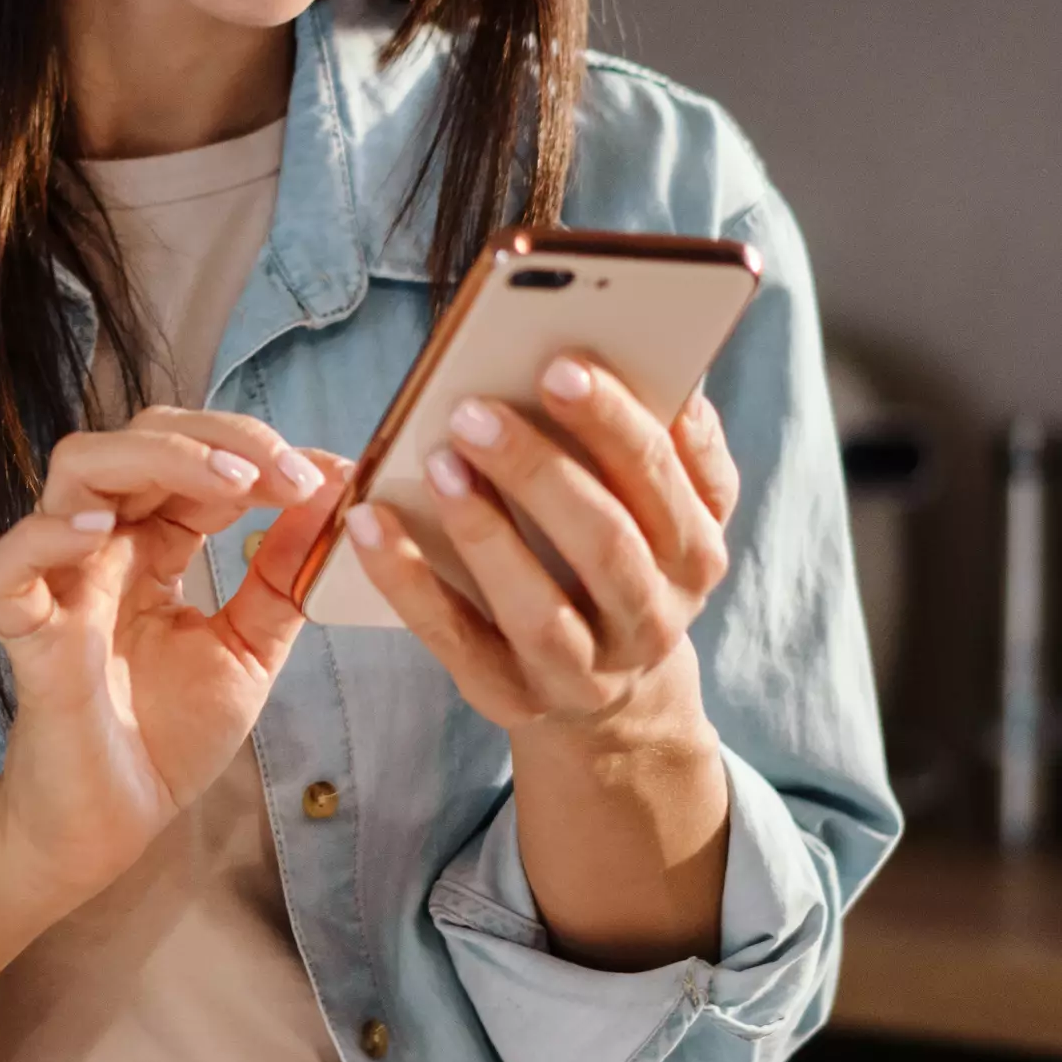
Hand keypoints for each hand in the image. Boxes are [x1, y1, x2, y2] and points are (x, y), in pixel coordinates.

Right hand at [0, 406, 351, 908]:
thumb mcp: (248, 648)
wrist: (114, 825)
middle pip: (137, 440)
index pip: (193, 459)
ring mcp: (60, 583)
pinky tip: (101, 532)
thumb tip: (332, 496)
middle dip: (219, 440)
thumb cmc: (167, 736)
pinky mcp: (27, 635)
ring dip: (157, 459)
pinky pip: (4, 568)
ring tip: (230, 483)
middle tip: (289, 474)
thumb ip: (282, 577)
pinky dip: (44, 536)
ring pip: (76, 471)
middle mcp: (103, 547)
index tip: (329, 475)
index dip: (258, 452)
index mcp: (151, 545)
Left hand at [339, 362, 740, 737]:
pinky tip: (368, 523)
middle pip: (605, 543)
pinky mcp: (511, 696)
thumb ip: (672, 446)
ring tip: (437, 463)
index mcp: (693, 552)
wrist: (610, 695)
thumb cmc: (622, 561)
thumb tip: (670, 373)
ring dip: (483, 530)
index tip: (559, 365)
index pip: (664, 479)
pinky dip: (407, 580)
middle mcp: (651, 617)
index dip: (614, 422)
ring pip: (537, 606)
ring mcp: (583, 669)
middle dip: (539, 472)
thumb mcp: (666, 512)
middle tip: (474, 411)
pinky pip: (454, 636)